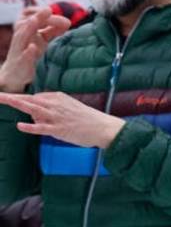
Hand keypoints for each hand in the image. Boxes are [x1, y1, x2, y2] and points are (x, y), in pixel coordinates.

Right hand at [0, 8, 71, 92]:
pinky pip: (22, 57)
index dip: (37, 11)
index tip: (50, 10)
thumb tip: (67, 22)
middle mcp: (21, 37)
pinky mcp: (20, 63)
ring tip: (35, 20)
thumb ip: (53, 31)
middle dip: (37, 16)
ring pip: (20, 36)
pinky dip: (27, 52)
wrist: (17, 74)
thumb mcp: (42, 40)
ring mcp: (19, 50)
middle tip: (48, 10)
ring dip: (28, 27)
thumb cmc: (32, 54)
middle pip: (27, 23)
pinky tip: (32, 48)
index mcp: (26, 30)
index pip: (28, 15)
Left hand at [0, 92, 123, 147]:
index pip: (35, 97)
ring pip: (32, 109)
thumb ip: (53, 108)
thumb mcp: (71, 107)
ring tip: (3, 100)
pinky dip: (30, 127)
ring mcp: (56, 117)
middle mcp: (55, 105)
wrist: (104, 127)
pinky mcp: (59, 129)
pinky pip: (42, 128)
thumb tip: (36, 115)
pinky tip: (20, 126)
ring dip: (16, 105)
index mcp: (58, 97)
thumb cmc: (89, 119)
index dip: (22, 101)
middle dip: (12, 98)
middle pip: (29, 100)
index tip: (10, 100)